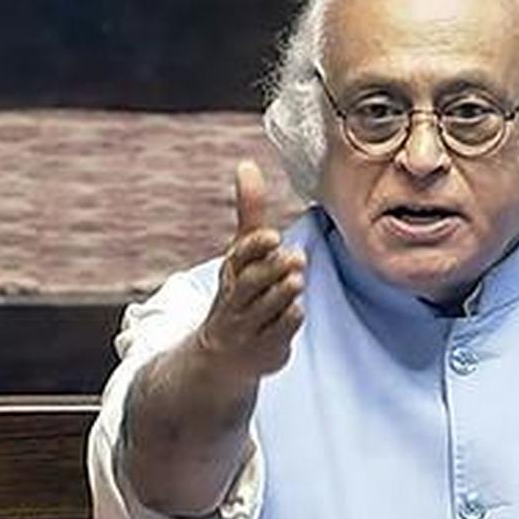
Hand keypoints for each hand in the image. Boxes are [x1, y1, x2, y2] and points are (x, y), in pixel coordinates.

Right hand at [197, 160, 305, 380]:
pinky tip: (296, 309)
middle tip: (296, 257)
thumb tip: (247, 164)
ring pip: (266, 308)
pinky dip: (287, 321)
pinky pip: (277, 334)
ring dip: (283, 293)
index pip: (239, 256)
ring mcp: (249, 325)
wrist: (221, 353)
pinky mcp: (264, 347)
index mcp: (232, 271)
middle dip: (273, 270)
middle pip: (252, 283)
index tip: (271, 236)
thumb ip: (248, 211)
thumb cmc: (239, 289)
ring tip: (297, 279)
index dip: (254, 247)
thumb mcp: (241, 252)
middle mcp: (236, 298)